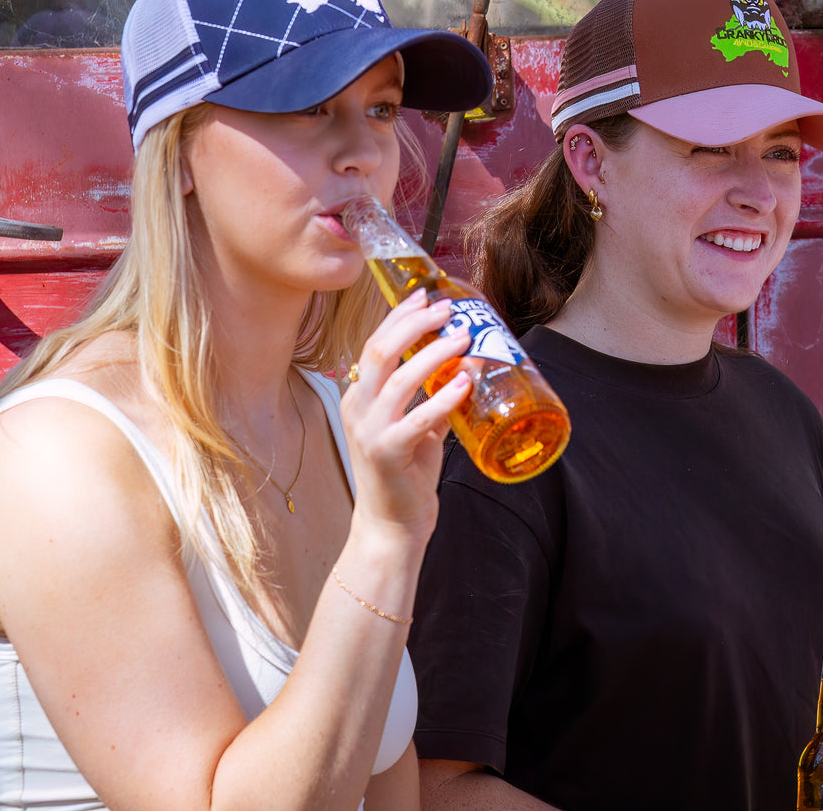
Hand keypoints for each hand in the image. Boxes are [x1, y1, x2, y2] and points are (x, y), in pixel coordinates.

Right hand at [339, 290, 471, 538]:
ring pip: (399, 379)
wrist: (391, 527)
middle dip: (415, 324)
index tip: (425, 295)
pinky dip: (443, 397)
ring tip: (463, 337)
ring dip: (435, 353)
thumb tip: (462, 369)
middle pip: (381, 351)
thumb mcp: (416, 428)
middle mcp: (358, 408)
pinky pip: (418, 419)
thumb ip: (431, 399)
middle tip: (447, 308)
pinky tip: (464, 382)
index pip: (374, 344)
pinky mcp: (388, 453)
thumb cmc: (404, 476)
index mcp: (358, 397)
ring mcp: (370, 431)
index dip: (400, 316)